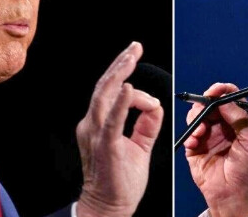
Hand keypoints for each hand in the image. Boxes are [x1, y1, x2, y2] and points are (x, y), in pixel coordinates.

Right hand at [75, 42, 163, 216]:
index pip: (111, 92)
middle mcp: (93, 124)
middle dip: (121, 64)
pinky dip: (120, 103)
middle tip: (134, 47)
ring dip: (119, 73)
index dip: (127, 79)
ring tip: (131, 56)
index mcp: (99, 124)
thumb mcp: (139, 145)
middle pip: (105, 86)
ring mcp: (96, 134)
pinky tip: (128, 88)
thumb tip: (155, 104)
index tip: (141, 73)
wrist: (109, 208)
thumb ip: (146, 124)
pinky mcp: (105, 145)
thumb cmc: (120, 181)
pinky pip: (112, 120)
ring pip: (104, 95)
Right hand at [184, 83, 247, 216]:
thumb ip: (240, 117)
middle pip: (212, 104)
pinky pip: (189, 132)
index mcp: (242, 123)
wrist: (235, 197)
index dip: (224, 91)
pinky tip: (195, 141)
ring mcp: (210, 136)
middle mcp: (225, 127)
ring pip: (198, 115)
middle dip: (206, 103)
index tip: (216, 91)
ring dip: (197, 118)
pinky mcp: (196, 147)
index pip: (232, 99)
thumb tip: (225, 100)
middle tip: (204, 106)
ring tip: (201, 130)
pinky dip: (190, 133)